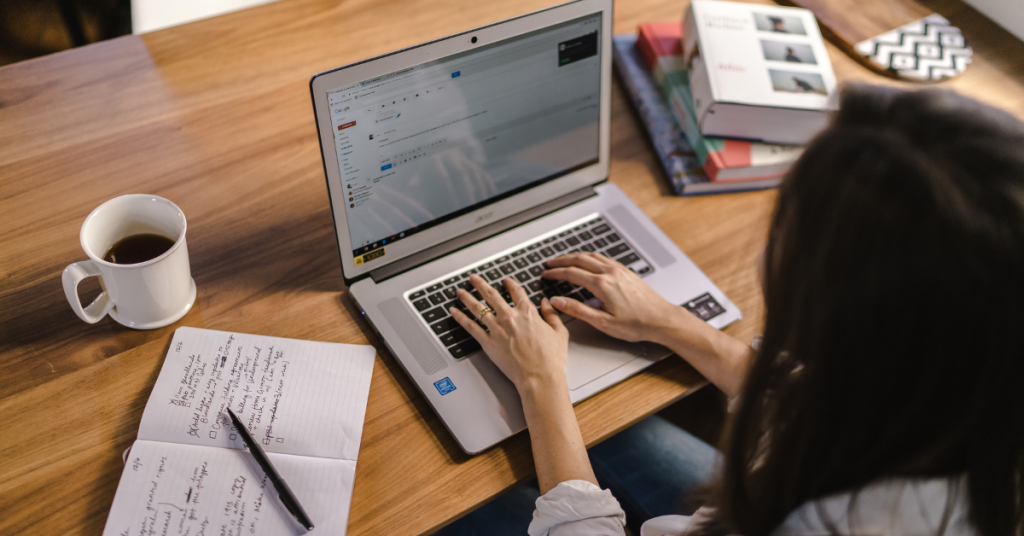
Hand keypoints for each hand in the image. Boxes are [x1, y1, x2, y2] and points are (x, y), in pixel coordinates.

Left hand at [450, 274, 568, 390]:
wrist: (539, 376)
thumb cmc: (550, 359)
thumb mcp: (559, 333)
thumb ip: (552, 315)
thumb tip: (547, 302)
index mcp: (528, 313)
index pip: (516, 292)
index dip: (510, 284)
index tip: (505, 281)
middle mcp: (510, 317)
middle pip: (491, 295)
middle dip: (480, 284)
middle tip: (473, 278)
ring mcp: (497, 329)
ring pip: (478, 308)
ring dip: (467, 297)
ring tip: (460, 292)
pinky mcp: (488, 342)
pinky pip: (471, 327)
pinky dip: (461, 317)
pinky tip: (454, 312)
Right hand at [542, 252, 701, 345]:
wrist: (662, 319)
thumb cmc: (637, 324)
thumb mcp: (603, 323)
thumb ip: (578, 311)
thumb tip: (558, 302)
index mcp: (602, 285)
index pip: (572, 273)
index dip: (556, 273)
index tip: (545, 274)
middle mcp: (611, 273)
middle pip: (580, 259)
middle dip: (562, 260)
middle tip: (549, 263)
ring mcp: (620, 270)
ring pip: (593, 256)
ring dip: (576, 256)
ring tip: (565, 259)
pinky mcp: (627, 272)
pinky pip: (604, 259)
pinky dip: (590, 257)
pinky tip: (589, 262)